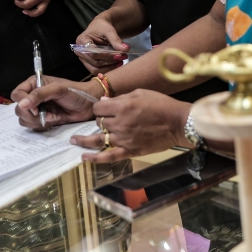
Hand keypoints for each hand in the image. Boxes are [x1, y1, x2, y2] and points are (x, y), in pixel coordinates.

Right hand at [12, 76, 99, 128]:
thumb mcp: (58, 89)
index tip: (37, 109)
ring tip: (53, 116)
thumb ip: (39, 94)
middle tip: (46, 114)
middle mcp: (33, 96)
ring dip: (38, 121)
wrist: (89, 105)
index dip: (23, 103)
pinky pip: (34, 126)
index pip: (17, 94)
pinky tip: (55, 119)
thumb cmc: (75, 92)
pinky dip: (43, 126)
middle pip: (18, 109)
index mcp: (34, 84)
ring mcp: (38, 109)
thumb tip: (21, 104)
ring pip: (24, 120)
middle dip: (32, 115)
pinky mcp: (44, 119)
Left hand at [71, 90, 189, 162]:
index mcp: (123, 106)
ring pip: (98, 139)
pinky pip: (109, 156)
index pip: (98, 108)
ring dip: (84, 140)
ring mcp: (124, 138)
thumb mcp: (140, 93)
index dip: (98, 108)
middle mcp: (120, 123)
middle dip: (99, 120)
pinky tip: (83, 157)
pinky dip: (95, 158)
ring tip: (73, 140)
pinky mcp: (130, 151)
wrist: (177, 123)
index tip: (102, 109)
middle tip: (104, 120)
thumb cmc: (161, 104)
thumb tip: (102, 103)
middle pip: (99, 122)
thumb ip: (120, 98)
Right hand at [75, 16, 128, 73]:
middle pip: (94, 62)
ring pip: (95, 69)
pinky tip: (117, 65)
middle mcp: (80, 52)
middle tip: (123, 57)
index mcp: (82, 40)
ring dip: (109, 68)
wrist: (100, 29)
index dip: (106, 55)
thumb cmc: (102, 27)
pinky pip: (97, 71)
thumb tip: (125, 49)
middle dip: (110, 61)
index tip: (119, 54)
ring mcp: (83, 59)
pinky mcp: (88, 64)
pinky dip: (108, 69)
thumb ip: (116, 39)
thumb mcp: (109, 30)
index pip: (93, 52)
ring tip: (121, 62)